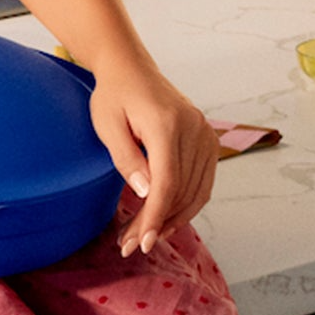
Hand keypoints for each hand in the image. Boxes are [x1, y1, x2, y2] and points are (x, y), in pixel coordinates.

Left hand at [88, 63, 216, 257]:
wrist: (132, 69)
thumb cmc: (114, 95)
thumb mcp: (106, 124)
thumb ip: (126, 158)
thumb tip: (145, 193)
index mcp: (167, 124)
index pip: (167, 183)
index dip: (154, 217)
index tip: (140, 243)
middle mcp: (194, 129)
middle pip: (182, 191)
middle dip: (157, 224)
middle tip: (131, 244)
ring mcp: (206, 134)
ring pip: (196, 192)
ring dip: (172, 219)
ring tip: (145, 236)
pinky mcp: (208, 139)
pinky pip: (203, 182)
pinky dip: (187, 205)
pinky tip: (165, 219)